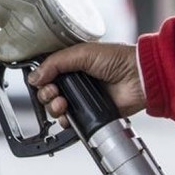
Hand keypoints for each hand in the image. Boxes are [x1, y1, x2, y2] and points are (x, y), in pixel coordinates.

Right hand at [27, 43, 145, 127]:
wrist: (139, 78)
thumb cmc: (118, 59)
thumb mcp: (82, 53)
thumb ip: (55, 63)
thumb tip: (34, 76)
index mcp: (71, 63)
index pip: (46, 73)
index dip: (40, 78)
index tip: (42, 80)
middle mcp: (74, 81)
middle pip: (47, 91)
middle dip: (45, 94)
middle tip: (54, 92)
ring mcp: (81, 98)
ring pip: (55, 107)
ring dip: (53, 106)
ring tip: (62, 103)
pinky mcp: (89, 113)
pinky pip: (69, 121)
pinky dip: (64, 120)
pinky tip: (67, 114)